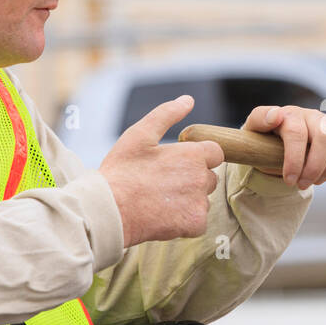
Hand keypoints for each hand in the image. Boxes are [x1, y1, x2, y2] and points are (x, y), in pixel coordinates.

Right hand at [99, 95, 224, 247]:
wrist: (109, 210)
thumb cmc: (121, 171)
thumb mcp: (140, 135)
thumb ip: (167, 114)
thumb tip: (188, 100)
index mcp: (193, 154)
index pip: (215, 153)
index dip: (197, 157)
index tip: (177, 164)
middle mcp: (202, 178)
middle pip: (209, 178)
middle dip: (192, 179)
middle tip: (162, 183)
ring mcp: (200, 202)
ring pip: (203, 200)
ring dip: (188, 200)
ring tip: (160, 200)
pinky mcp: (195, 224)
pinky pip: (198, 222)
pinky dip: (185, 221)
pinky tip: (164, 216)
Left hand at [241, 105, 325, 189]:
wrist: (279, 146)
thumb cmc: (267, 143)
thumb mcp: (254, 134)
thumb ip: (260, 120)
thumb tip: (276, 115)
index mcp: (290, 114)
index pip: (297, 132)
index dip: (295, 159)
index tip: (290, 180)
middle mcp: (313, 115)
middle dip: (316, 166)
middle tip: (304, 184)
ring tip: (319, 180)